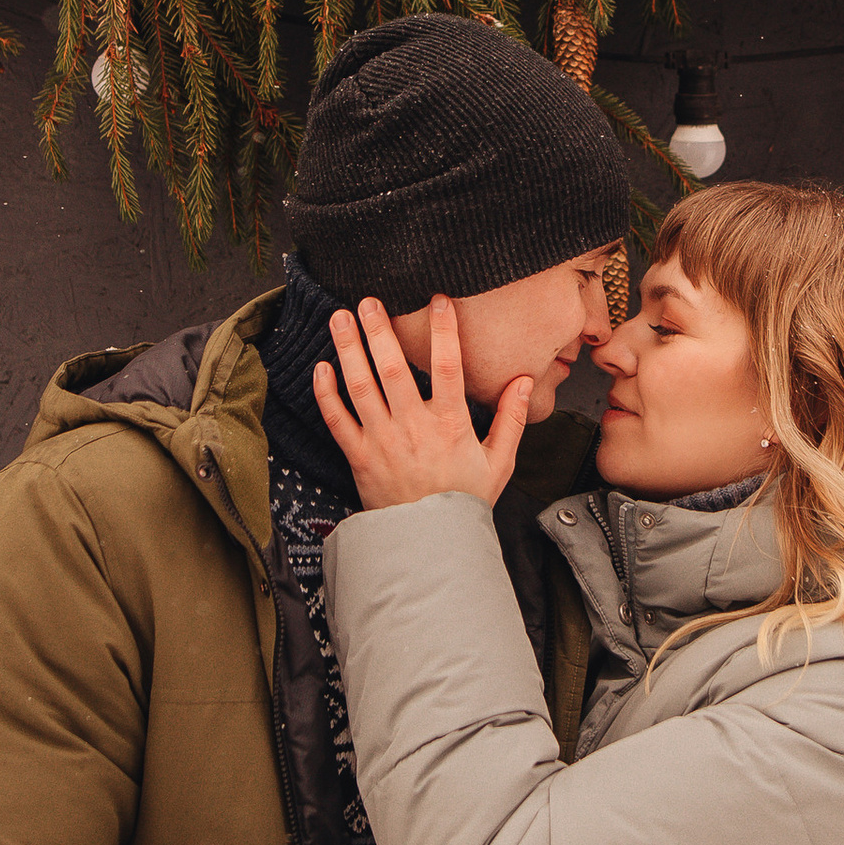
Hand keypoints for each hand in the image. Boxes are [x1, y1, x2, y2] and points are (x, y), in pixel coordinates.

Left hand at [316, 294, 531, 510]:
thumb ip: (511, 419)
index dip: (444, 331)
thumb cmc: (464, 501)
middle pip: (393, 368)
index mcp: (450, 425)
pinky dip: (326, 393)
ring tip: (339, 317)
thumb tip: (522, 381)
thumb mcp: (499, 462)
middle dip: (379, 330)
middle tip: (369, 301)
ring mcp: (382, 441)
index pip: (448, 367)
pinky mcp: (359, 457)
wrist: (429, 543)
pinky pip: (336, 420)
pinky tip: (321, 367)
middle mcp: (413, 427)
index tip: (439, 302)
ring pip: (361, 386)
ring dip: (348, 348)